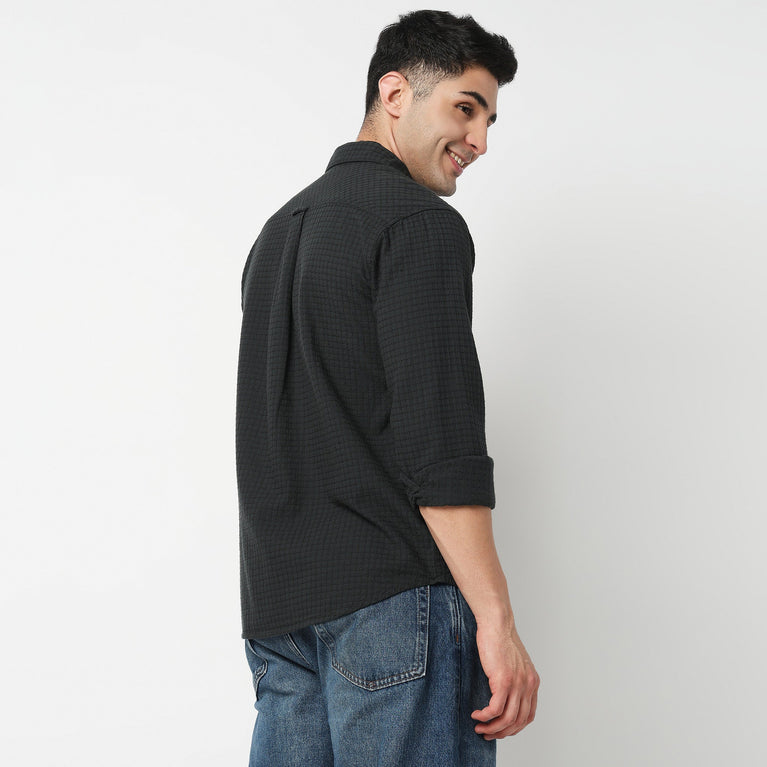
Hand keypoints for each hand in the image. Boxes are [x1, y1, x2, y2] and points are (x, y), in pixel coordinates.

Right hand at [471, 620, 539, 738]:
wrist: (496, 623)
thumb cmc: (500, 638)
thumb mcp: (513, 662)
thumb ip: (514, 678)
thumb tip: (503, 694)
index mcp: (532, 682)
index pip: (528, 715)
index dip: (514, 727)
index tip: (500, 729)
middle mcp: (528, 685)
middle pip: (518, 721)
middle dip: (502, 732)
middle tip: (487, 734)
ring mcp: (517, 683)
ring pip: (507, 719)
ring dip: (492, 728)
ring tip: (479, 728)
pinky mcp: (503, 680)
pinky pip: (495, 709)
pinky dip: (485, 716)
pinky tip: (476, 714)